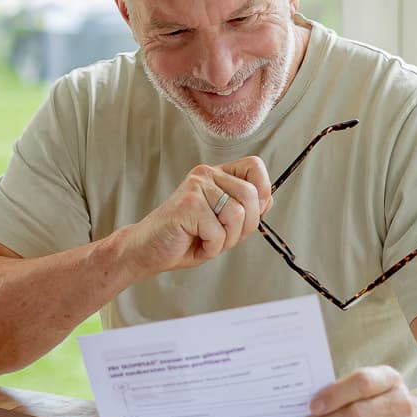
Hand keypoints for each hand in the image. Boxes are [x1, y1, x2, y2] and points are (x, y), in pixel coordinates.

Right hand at [119, 158, 272, 277]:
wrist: (148, 250)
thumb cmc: (184, 238)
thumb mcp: (222, 224)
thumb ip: (245, 210)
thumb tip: (268, 200)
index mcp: (216, 175)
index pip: (254, 166)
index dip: (262, 191)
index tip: (253, 213)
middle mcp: (205, 175)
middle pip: (250, 195)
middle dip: (245, 226)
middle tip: (224, 237)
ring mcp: (195, 187)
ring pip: (236, 214)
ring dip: (227, 239)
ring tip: (207, 240)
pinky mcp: (187, 205)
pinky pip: (218, 232)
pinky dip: (211, 247)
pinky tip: (196, 243)